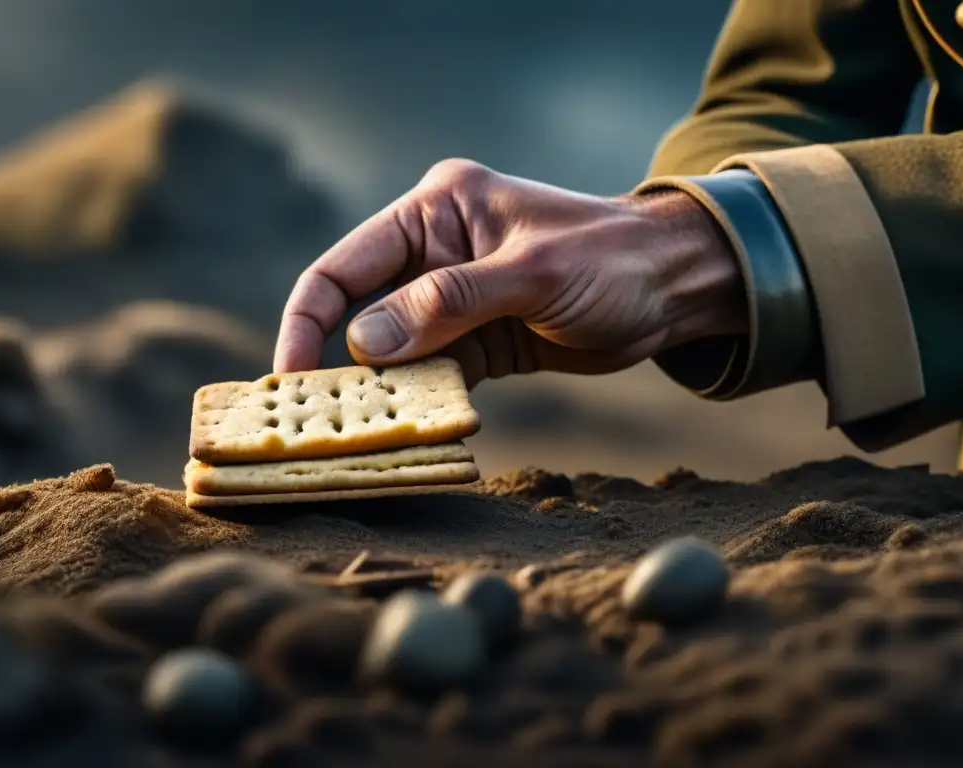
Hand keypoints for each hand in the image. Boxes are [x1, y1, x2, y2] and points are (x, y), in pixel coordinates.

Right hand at [274, 159, 745, 385]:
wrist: (674, 289)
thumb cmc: (610, 260)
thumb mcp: (530, 274)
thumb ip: (448, 305)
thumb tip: (365, 344)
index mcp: (435, 212)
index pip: (345, 265)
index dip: (308, 319)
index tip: (289, 375)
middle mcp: (434, 253)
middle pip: (360, 312)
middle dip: (338, 365)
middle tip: (313, 421)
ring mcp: (454, 301)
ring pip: (394, 352)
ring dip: (380, 392)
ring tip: (356, 436)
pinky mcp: (477, 342)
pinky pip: (433, 376)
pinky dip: (420, 403)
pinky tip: (409, 431)